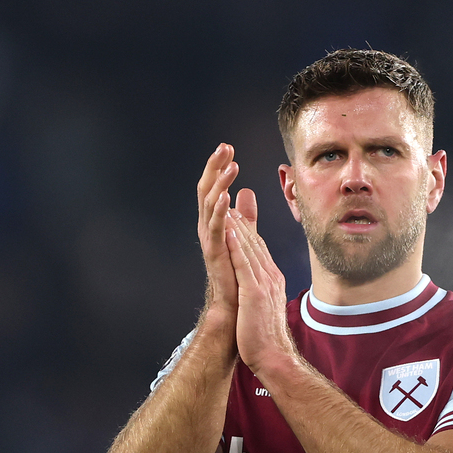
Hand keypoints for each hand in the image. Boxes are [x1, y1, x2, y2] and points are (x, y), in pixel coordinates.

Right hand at [196, 144, 257, 317]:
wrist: (234, 305)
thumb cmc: (237, 272)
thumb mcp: (243, 234)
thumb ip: (244, 214)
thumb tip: (245, 191)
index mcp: (215, 221)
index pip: (214, 187)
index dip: (219, 167)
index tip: (228, 148)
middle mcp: (208, 227)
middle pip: (207, 189)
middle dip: (215, 167)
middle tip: (225, 147)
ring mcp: (210, 239)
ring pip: (210, 204)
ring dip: (220, 183)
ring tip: (230, 166)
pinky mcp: (215, 252)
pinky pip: (216, 228)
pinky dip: (219, 211)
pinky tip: (226, 196)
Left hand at [225, 209, 296, 377]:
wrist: (273, 356)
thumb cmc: (265, 337)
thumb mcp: (263, 307)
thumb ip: (260, 290)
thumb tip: (257, 284)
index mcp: (272, 280)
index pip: (258, 249)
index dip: (247, 230)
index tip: (236, 214)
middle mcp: (270, 276)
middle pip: (254, 243)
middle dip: (242, 220)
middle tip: (229, 198)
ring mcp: (263, 283)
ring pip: (248, 248)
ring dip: (237, 225)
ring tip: (226, 205)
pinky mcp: (254, 292)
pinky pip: (244, 263)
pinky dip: (236, 245)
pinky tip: (228, 230)